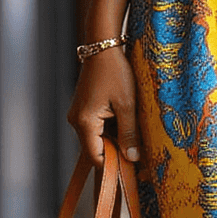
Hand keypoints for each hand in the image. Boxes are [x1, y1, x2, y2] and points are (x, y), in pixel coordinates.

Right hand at [67, 49, 141, 167]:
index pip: (96, 157)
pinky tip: (126, 124)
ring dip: (116, 141)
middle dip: (117, 153)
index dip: (114, 166)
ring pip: (98, 139)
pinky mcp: (83, 109)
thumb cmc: (115, 72)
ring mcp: (79, 115)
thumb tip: (132, 158)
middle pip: (97, 149)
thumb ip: (129, 133)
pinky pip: (97, 127)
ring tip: (136, 137)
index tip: (134, 169)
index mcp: (84, 123)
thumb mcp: (127, 104)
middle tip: (140, 155)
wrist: (103, 48)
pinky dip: (111, 130)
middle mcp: (76, 122)